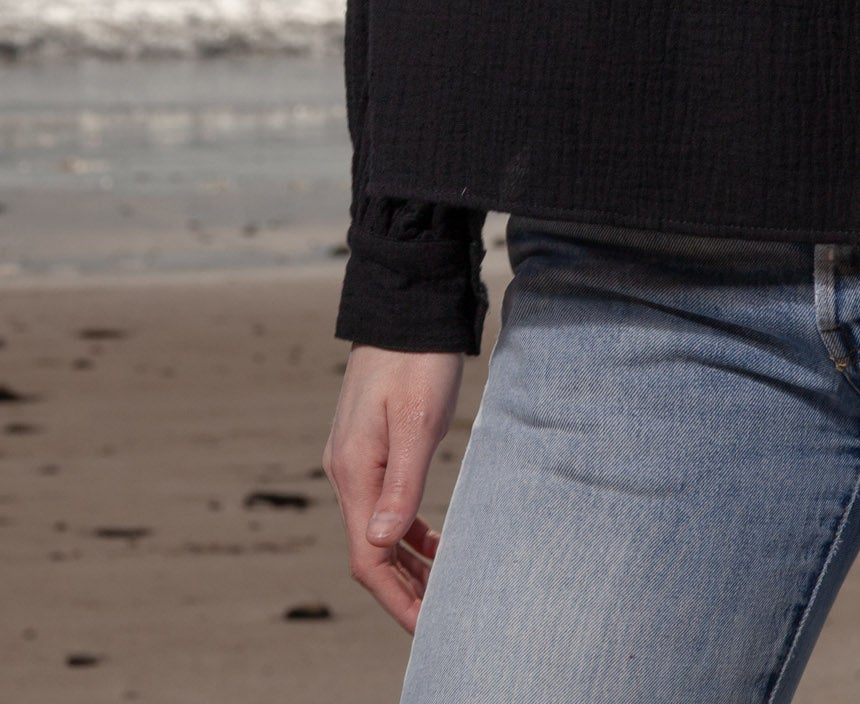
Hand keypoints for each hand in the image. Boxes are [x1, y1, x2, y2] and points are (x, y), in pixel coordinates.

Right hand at [323, 345, 465, 630]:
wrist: (406, 305)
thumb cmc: (418, 360)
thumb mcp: (417, 421)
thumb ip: (401, 484)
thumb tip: (382, 544)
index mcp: (354, 472)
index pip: (368, 557)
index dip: (397, 597)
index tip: (428, 625)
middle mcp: (346, 471)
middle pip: (370, 551)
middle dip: (403, 589)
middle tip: (442, 616)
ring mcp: (355, 458)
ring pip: (377, 530)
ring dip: (406, 563)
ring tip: (442, 587)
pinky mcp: (369, 444)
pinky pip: (383, 503)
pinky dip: (406, 530)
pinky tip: (432, 540)